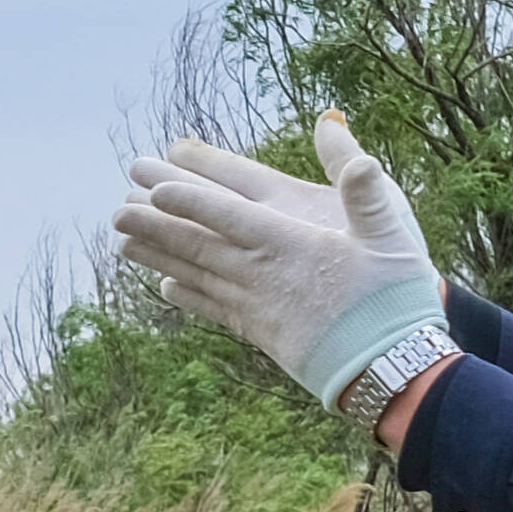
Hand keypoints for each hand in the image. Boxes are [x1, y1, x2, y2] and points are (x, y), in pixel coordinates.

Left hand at [113, 114, 444, 405]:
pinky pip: (212, 309)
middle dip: (155, 224)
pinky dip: (185, 296)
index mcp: (291, 245)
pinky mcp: (261, 333)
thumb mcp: (391, 235)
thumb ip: (363, 188)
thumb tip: (347, 140)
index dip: (189, 200)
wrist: (393, 371)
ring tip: (121, 242)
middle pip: (198, 244)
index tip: (152, 187)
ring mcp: (258, 307)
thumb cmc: (395, 299)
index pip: (229, 216)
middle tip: (116, 208)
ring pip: (196, 276)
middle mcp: (264, 276)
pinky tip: (163, 287)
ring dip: (157, 258)